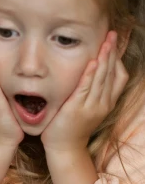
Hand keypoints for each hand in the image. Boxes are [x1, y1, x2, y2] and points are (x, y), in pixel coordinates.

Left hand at [41, 32, 127, 153]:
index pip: (119, 77)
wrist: (65, 149)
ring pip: (102, 78)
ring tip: (106, 42)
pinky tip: (93, 62)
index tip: (113, 44)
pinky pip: (86, 88)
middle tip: (111, 34)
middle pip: (112, 73)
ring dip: (104, 58)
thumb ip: (91, 93)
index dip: (117, 59)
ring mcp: (92, 107)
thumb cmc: (72, 127)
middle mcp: (103, 104)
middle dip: (112, 53)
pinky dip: (90, 74)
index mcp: (107, 103)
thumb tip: (90, 74)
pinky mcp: (78, 109)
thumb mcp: (88, 108)